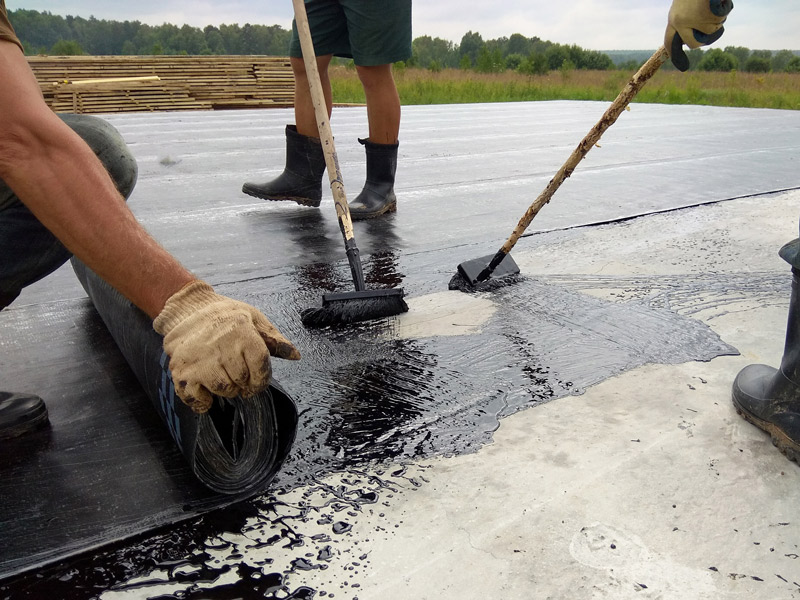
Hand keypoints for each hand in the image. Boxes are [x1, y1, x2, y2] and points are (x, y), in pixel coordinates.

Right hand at [153, 281, 299, 412]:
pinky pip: (197, 398)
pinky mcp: (181, 371)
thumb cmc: (225, 315)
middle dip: (243, 382)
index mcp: (242, 333)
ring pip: (223, 390)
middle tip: (236, 373)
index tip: (257, 381)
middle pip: (242, 381)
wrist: (187, 309)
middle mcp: (221, 347)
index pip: (260, 367)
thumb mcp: (253, 318)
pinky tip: (205, 391)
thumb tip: (295, 355)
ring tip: (222, 376)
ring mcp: (199, 360)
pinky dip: (202, 401)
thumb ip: (275, 339)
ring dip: (225, 389)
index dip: (262, 379)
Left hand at [665, 0, 733, 71]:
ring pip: (710, 31)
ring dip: (716, 21)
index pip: (670, 42)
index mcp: (673, 20)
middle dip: (704, 39)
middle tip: (710, 28)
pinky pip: (718, 22)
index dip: (675, 54)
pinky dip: (722, 13)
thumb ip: (687, 20)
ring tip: (712, 6)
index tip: (682, 67)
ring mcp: (692, 20)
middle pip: (695, 43)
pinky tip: (717, 3)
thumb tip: (694, 38)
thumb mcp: (686, 6)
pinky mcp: (704, 15)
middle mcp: (679, 22)